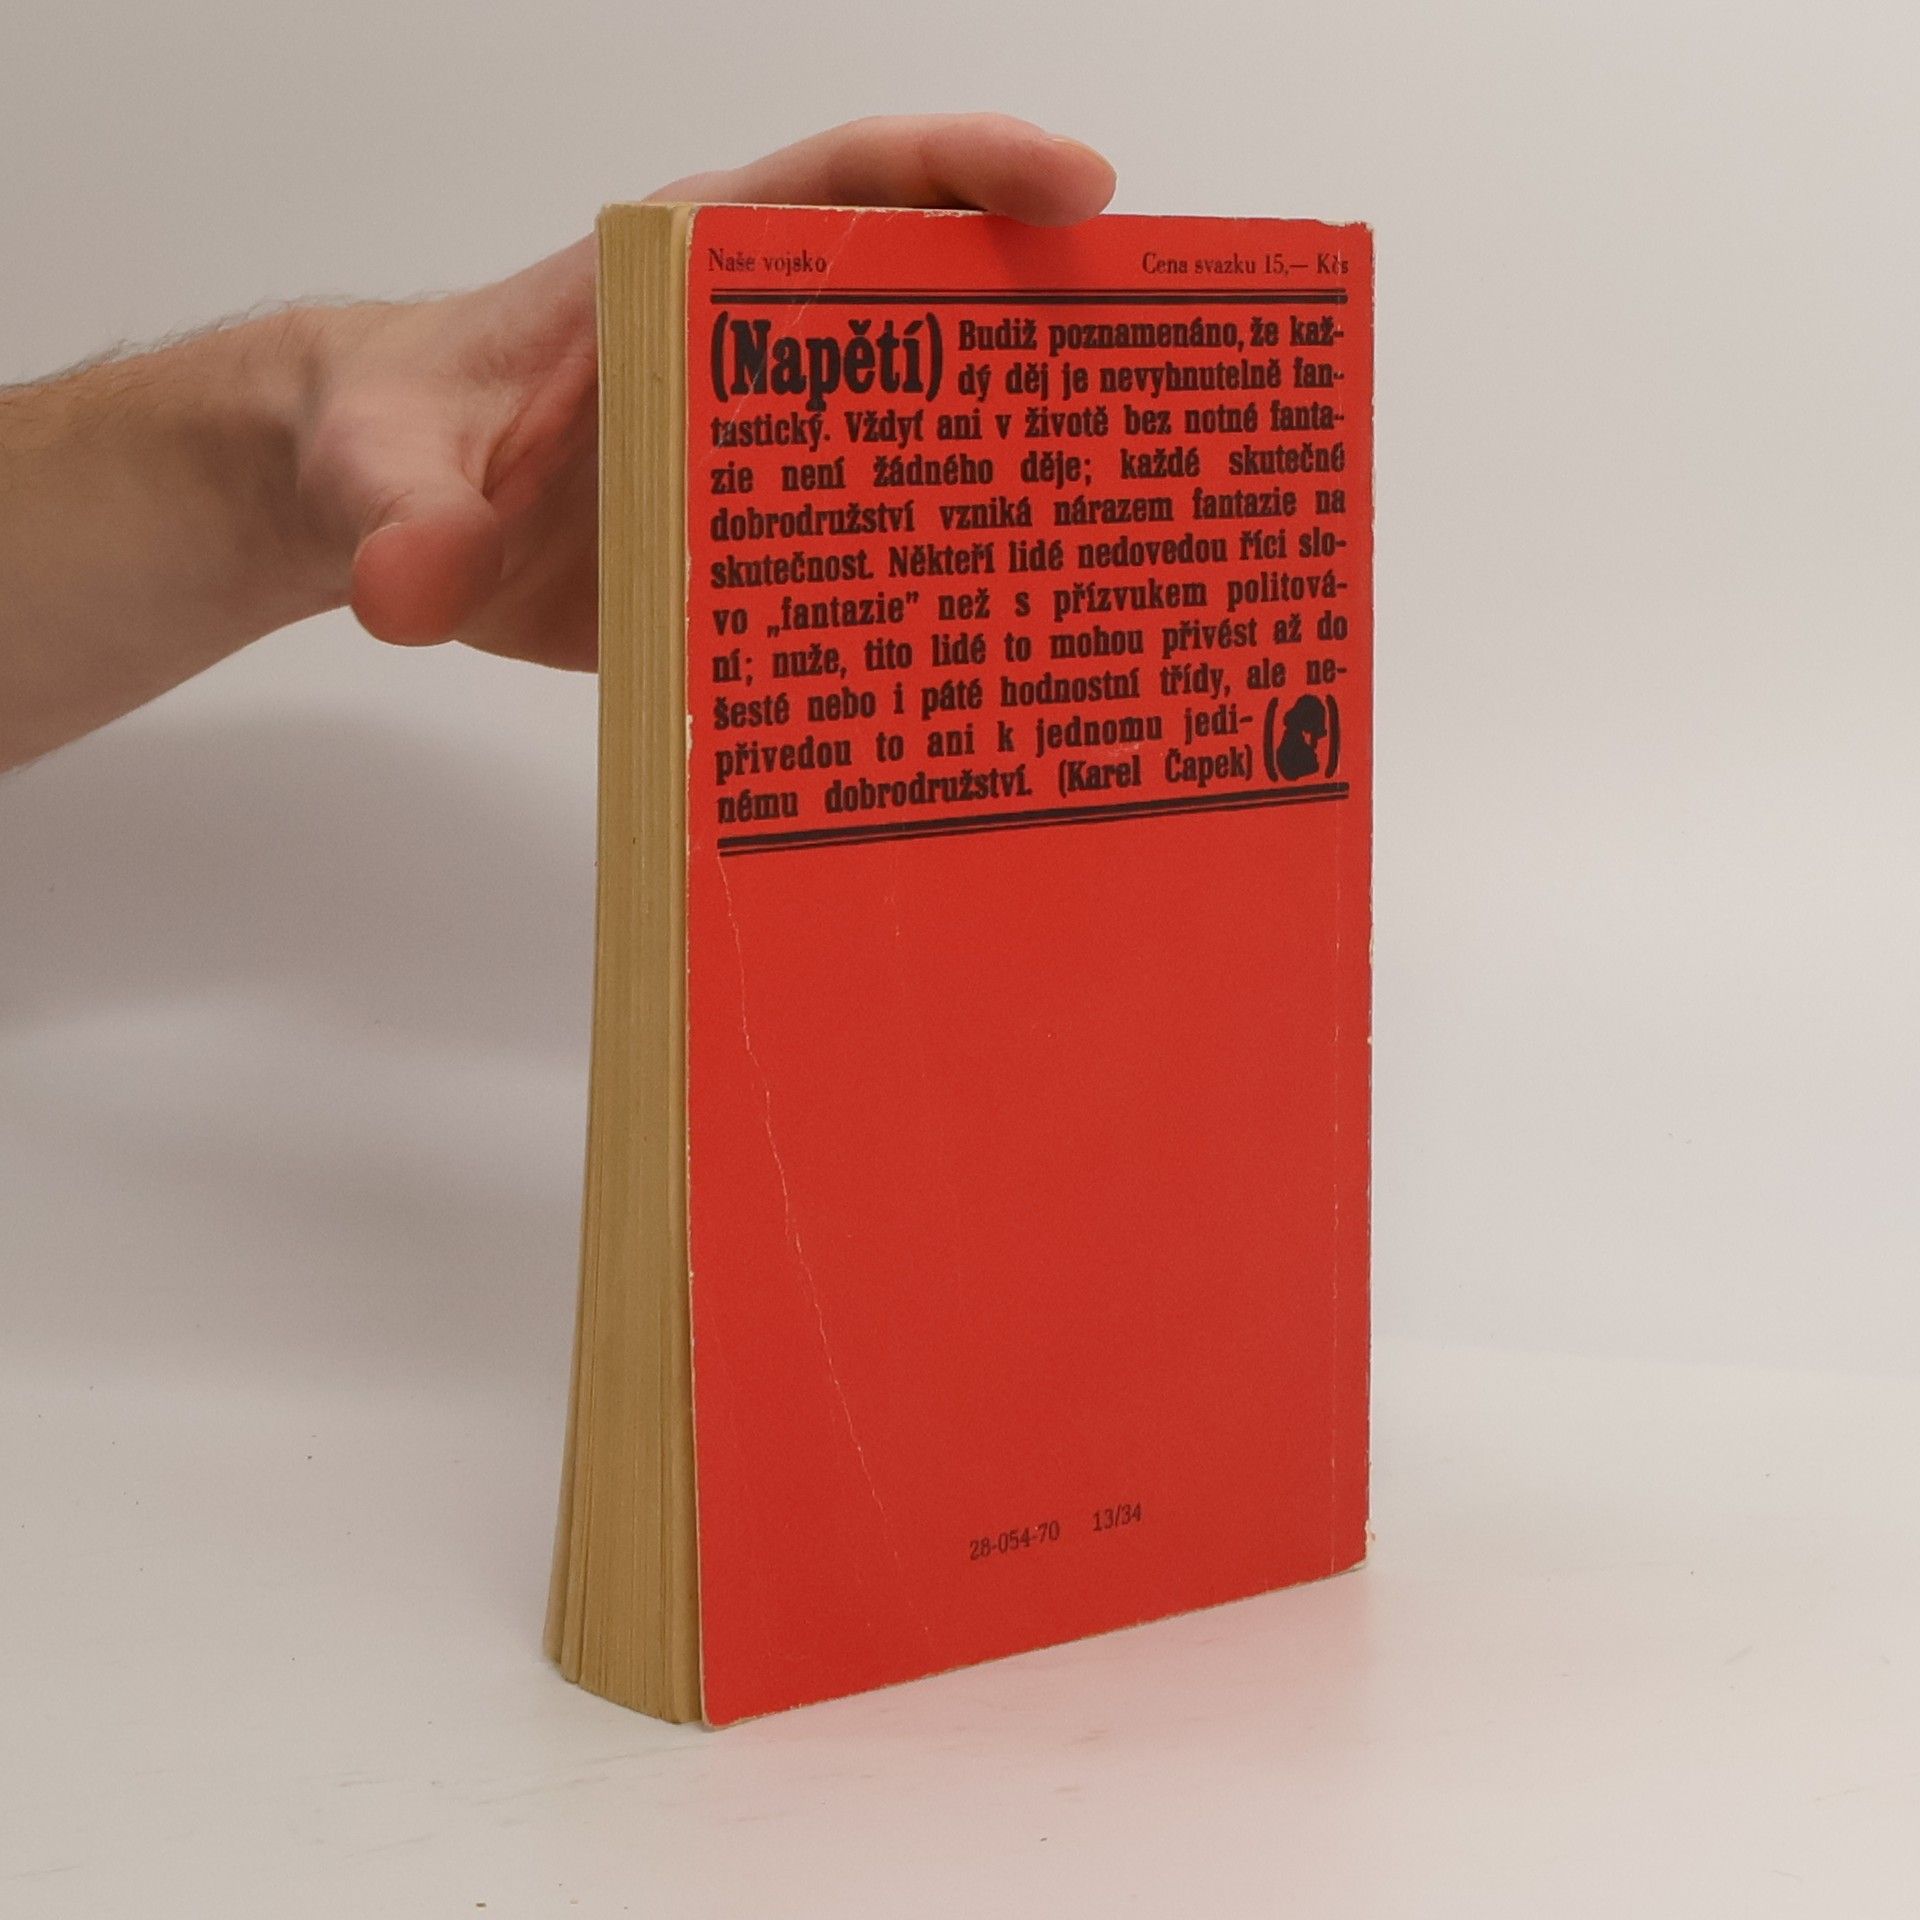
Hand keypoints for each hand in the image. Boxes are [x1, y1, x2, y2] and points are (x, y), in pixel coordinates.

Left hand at [299, 116, 1116, 669]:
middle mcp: (756, 358)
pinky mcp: (767, 557)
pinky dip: (944, 599)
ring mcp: (773, 462)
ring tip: (1128, 538)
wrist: (391, 515)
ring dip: (1021, 479)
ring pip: (926, 445)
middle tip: (1161, 394)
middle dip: (1051, 336)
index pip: (845, 186)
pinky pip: (877, 562)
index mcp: (686, 276)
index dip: (967, 172)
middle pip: (933, 316)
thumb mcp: (381, 466)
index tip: (1079, 189)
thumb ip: (399, 512)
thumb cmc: (395, 440)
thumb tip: (414, 584)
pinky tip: (1008, 660)